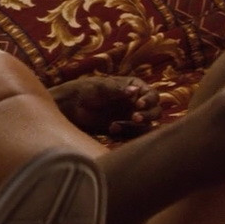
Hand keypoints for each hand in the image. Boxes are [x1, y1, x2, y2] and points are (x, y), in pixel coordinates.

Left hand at [48, 76, 163, 138]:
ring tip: (115, 126)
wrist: (70, 107)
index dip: (149, 100)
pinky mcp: (124, 131)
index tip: (139, 105)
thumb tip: (134, 91)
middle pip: (155, 112)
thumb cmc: (86, 90)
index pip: (152, 95)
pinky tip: (111, 130)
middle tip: (135, 118)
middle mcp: (136, 103)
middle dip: (147, 116)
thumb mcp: (100, 87)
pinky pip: (133, 136)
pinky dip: (125, 135)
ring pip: (146, 126)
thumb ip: (117, 90)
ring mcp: (131, 118)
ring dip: (135, 128)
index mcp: (135, 87)